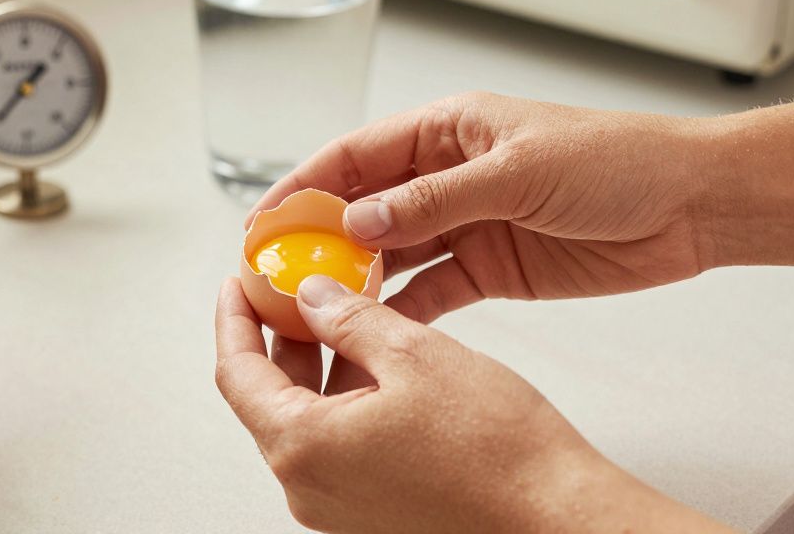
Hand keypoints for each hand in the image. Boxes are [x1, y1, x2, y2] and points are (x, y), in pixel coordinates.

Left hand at [215, 275, 733, 533]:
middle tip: (292, 287)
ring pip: (306, 419)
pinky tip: (376, 359)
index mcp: (304, 448)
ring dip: (317, 363)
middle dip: (278, 335)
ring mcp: (340, 507)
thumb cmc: (499, 453)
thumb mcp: (415, 354)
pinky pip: (338, 444)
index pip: (237, 373)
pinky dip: (345, 397)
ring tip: (342, 311)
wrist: (559, 519)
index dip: (234, 319)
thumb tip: (311, 296)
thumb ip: (348, 318)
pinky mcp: (373, 512)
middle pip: (268, 397)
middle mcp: (310, 488)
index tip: (237, 283)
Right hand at [250, 91, 713, 325]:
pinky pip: (432, 289)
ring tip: (314, 306)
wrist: (691, 205)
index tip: (265, 219)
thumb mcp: (517, 171)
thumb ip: (435, 199)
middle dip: (320, 237)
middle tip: (278, 273)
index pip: (357, 155)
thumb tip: (359, 217)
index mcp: (447, 129)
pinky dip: (402, 308)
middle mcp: (447, 175)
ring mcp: (467, 223)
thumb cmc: (616, 161)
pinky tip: (372, 328)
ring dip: (356, 275)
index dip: (304, 184)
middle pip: (364, 205)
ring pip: (392, 250)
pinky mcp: (490, 267)